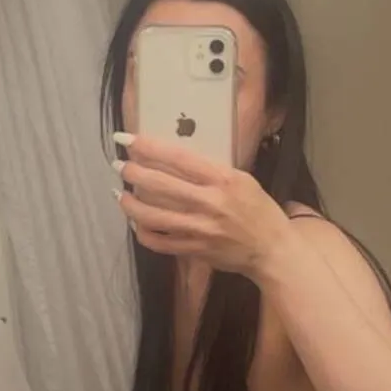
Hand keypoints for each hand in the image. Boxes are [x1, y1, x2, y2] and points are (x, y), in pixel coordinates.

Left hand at [113, 133, 292, 277]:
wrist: (271, 249)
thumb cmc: (258, 209)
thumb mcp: (241, 179)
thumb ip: (210, 170)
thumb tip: (173, 159)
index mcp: (223, 179)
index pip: (178, 158)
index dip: (148, 146)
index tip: (127, 139)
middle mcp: (209, 203)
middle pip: (160, 185)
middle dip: (133, 172)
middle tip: (119, 164)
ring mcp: (200, 230)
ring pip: (152, 216)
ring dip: (130, 203)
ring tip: (120, 193)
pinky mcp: (194, 251)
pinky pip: (158, 242)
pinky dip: (142, 232)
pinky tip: (136, 222)